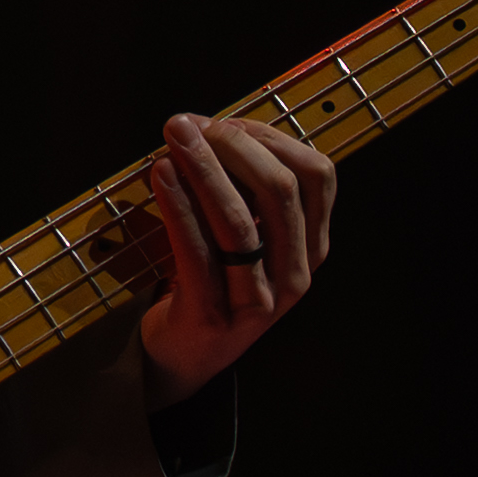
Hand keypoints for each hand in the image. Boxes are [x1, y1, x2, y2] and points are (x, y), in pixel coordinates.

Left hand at [138, 112, 336, 406]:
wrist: (183, 355)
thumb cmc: (211, 279)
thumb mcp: (243, 233)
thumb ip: (240, 187)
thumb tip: (203, 124)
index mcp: (311, 247)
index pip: (317, 175)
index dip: (271, 138)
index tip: (226, 121)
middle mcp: (296, 275)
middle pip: (280, 191)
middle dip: (233, 146)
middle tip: (188, 125)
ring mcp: (259, 302)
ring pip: (240, 222)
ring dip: (204, 169)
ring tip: (174, 139)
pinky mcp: (214, 317)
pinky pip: (199, 254)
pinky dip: (179, 207)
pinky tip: (160, 175)